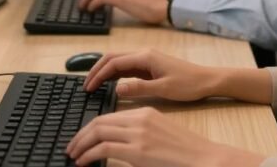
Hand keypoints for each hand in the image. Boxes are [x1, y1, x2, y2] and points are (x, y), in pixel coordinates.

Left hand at [67, 107, 264, 166]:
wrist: (205, 158)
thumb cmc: (186, 152)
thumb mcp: (160, 136)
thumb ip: (139, 136)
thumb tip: (117, 145)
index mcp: (145, 113)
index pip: (109, 116)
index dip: (90, 128)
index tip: (81, 139)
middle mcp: (140, 119)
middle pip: (100, 122)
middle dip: (80, 135)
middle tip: (71, 147)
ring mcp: (139, 134)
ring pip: (98, 132)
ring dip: (80, 144)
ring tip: (73, 155)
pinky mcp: (139, 150)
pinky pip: (104, 148)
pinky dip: (88, 154)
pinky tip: (82, 162)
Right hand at [82, 49, 218, 100]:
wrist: (208, 80)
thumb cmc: (189, 84)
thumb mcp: (164, 89)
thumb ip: (139, 88)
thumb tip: (117, 88)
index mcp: (146, 57)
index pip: (114, 62)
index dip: (98, 74)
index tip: (88, 87)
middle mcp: (144, 54)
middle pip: (112, 57)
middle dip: (96, 70)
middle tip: (86, 86)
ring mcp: (147, 59)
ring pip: (119, 61)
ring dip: (104, 71)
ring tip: (93, 85)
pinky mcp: (150, 66)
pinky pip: (127, 67)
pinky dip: (115, 74)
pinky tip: (110, 84)